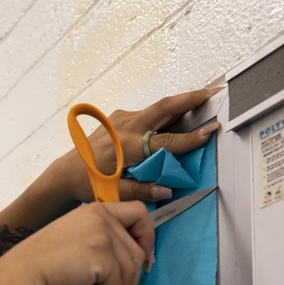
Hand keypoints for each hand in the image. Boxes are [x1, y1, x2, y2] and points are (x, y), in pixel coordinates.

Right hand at [0, 201, 153, 284]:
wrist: (20, 280)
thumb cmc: (42, 269)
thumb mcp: (76, 243)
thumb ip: (102, 245)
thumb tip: (134, 271)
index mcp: (94, 210)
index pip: (138, 213)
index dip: (146, 237)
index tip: (144, 260)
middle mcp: (100, 216)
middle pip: (136, 249)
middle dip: (133, 281)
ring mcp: (101, 234)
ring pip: (131, 269)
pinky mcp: (101, 255)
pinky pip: (118, 284)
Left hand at [64, 87, 222, 203]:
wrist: (67, 171)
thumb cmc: (90, 182)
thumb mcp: (115, 192)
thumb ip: (140, 191)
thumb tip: (166, 190)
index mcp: (127, 146)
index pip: (166, 141)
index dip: (190, 138)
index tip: (211, 131)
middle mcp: (126, 127)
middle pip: (165, 107)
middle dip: (192, 98)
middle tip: (216, 92)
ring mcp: (122, 119)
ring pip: (158, 107)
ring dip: (182, 103)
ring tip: (205, 98)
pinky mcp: (120, 117)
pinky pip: (148, 112)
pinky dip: (166, 112)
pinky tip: (178, 115)